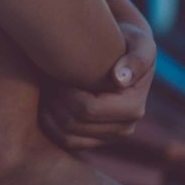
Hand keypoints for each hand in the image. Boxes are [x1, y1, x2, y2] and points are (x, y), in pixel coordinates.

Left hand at [39, 20, 156, 151]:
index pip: (87, 109)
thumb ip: (136, 58)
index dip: (65, 92)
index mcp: (133, 108)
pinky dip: (51, 125)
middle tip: (46, 78)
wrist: (124, 51)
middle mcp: (125, 128)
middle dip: (55, 101)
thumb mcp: (139, 42)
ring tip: (46, 87)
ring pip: (67, 137)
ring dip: (50, 114)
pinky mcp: (96, 140)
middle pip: (74, 124)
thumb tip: (119, 79)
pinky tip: (46, 100)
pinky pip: (66, 142)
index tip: (55, 69)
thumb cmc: (129, 41)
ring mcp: (110, 137)